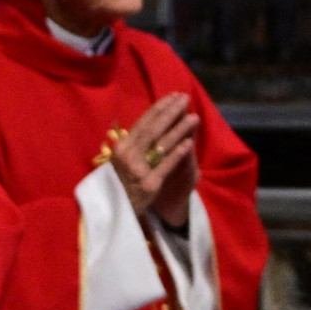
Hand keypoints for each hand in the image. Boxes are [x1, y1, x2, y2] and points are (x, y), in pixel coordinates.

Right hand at [110, 94, 200, 225]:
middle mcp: (128, 156)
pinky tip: (189, 142)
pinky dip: (178, 153)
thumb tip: (153, 121)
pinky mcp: (150, 185)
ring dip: (179, 129)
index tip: (173, 96)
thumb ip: (134, 143)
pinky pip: (166, 165)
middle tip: (186, 99)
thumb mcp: (121, 161)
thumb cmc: (121, 183)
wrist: (116, 213)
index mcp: (121, 147)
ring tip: (194, 117)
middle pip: (154, 129)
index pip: (143, 122)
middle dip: (171, 112)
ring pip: (162, 144)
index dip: (159, 108)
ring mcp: (138, 170)